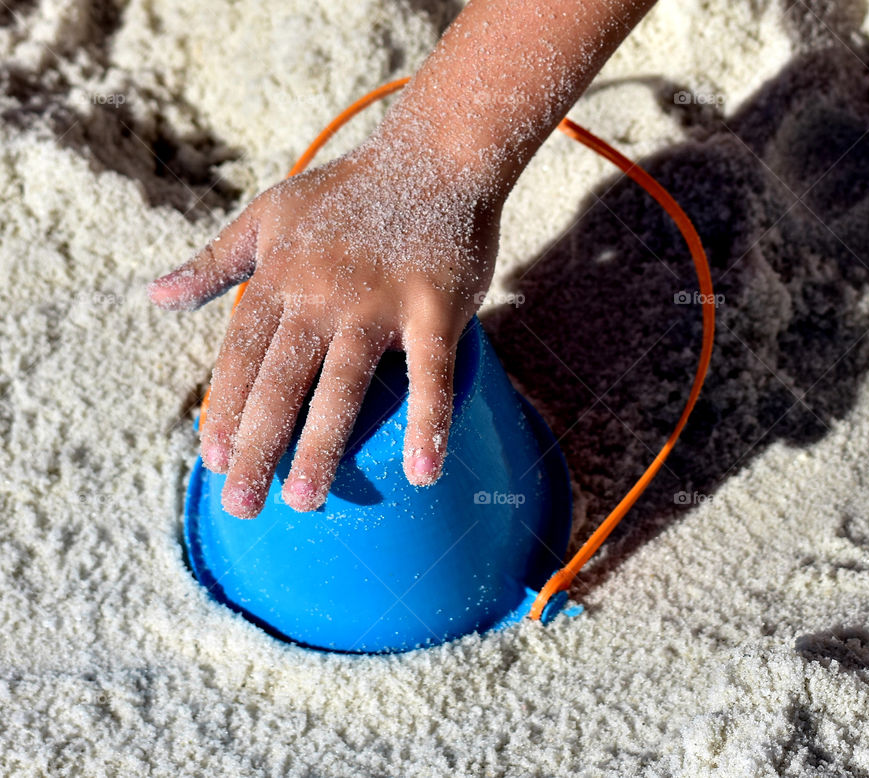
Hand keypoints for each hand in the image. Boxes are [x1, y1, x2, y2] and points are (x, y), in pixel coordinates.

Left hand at [148, 127, 502, 517]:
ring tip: (303, 501)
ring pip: (341, 386)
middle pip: (279, 383)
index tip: (210, 458)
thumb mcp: (266, 215)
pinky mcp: (434, 307)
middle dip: (255, 447)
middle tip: (240, 507)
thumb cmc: (349, 192)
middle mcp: (320, 295)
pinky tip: (424, 473)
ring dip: (321, 445)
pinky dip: (428, 422)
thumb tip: (154, 298)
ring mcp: (377, 303)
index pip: (240, 357)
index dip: (224, 410)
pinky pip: (430, 374)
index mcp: (279, 277)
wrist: (433, 155)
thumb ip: (213, 263)